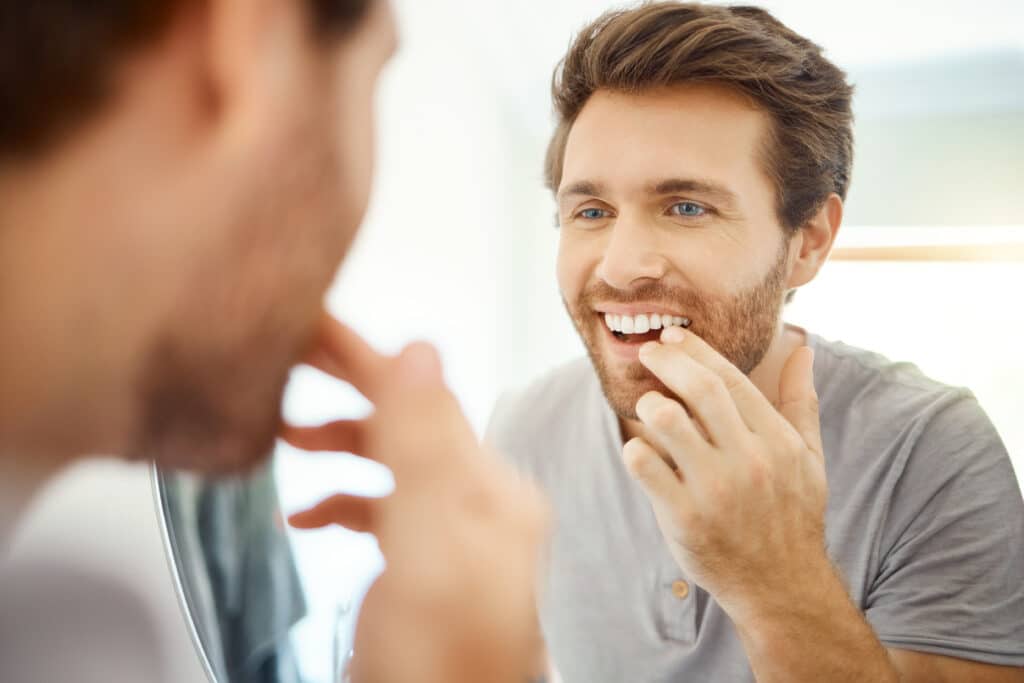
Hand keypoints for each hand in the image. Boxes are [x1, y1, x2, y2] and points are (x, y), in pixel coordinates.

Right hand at [283, 315, 547, 682]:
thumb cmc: (448, 665)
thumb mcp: (430, 548)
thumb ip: (422, 449)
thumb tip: (420, 352)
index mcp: (490, 491)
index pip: (421, 396)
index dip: (359, 355)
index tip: (308, 321)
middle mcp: (478, 506)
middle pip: (404, 421)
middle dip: (343, 388)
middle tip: (284, 359)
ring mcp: (450, 539)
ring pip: (388, 462)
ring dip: (338, 441)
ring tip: (285, 432)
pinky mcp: (422, 571)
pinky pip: (380, 513)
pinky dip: (341, 500)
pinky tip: (308, 510)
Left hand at [624, 325, 827, 620]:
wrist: (780, 585)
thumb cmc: (792, 514)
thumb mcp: (808, 457)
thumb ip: (801, 401)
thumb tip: (803, 350)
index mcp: (776, 440)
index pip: (730, 378)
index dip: (696, 350)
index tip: (672, 337)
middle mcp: (748, 460)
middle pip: (699, 389)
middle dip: (667, 361)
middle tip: (647, 352)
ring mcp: (715, 489)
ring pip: (667, 421)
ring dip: (649, 404)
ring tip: (647, 406)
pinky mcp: (683, 517)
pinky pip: (644, 465)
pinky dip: (635, 450)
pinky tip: (640, 451)